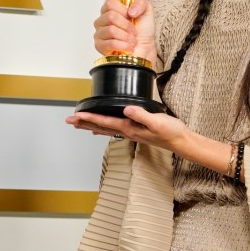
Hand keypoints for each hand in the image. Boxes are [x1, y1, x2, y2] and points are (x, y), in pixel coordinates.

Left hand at [65, 106, 189, 152]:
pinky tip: (100, 128)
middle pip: (101, 127)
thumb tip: (126, 109)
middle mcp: (127, 131)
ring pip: (105, 128)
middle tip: (69, 120)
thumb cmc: (170, 132)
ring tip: (78, 124)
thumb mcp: (157, 121)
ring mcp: (131, 132)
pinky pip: (114, 129)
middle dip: (84, 123)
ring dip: (91, 125)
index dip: (90, 117)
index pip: (105, 122)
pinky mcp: (136, 130)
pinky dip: (103, 127)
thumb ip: (141, 115)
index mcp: (130, 128)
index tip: (76, 115)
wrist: (181, 141)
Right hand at [93, 0, 156, 62]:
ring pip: (111, 30)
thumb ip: (141, 3)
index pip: (110, 3)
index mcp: (110, 9)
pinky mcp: (100, 46)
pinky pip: (111, 43)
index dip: (123, 10)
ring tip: (132, 41)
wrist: (145, 47)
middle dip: (127, 25)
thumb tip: (130, 11)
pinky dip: (124, 46)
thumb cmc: (143, 30)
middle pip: (110, 16)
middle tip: (134, 31)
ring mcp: (99, 33)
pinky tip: (129, 48)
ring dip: (127, 37)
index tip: (131, 17)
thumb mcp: (146, 11)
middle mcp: (102, 20)